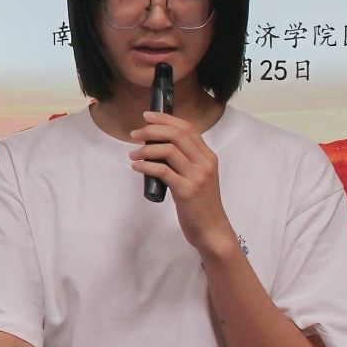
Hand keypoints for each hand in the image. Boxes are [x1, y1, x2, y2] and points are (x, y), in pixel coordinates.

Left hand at [131, 110, 238, 259]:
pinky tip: (136, 167)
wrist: (212, 231)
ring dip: (145, 149)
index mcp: (208, 157)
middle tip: (134, 134)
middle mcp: (205, 163)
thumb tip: (157, 146)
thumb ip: (185, 161)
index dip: (166, 118)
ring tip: (133, 154)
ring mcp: (197, 177)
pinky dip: (145, 165)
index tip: (147, 116)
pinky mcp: (187, 191)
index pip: (188, 128)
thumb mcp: (198, 177)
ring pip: (168, 150)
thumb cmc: (201, 204)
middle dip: (151, 130)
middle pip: (176, 135)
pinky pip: (162, 171)